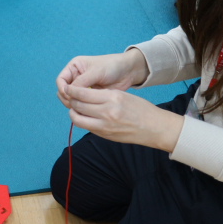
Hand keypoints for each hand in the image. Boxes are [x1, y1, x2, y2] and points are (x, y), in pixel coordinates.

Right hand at [56, 50, 148, 107]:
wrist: (128, 71)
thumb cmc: (112, 66)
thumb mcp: (96, 72)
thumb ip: (81, 82)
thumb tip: (67, 92)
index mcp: (74, 67)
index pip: (60, 80)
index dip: (63, 89)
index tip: (69, 96)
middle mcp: (76, 77)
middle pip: (64, 91)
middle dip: (67, 99)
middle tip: (76, 105)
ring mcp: (83, 88)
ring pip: (71, 99)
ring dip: (74, 105)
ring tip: (83, 107)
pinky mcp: (90, 96)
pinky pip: (81, 104)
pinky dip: (82, 108)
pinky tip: (88, 110)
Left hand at [65, 85, 183, 151]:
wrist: (154, 128)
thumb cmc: (141, 109)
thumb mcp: (123, 95)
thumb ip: (103, 95)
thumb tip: (84, 95)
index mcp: (112, 98)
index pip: (83, 93)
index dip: (72, 90)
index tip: (68, 88)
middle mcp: (107, 112)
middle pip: (78, 106)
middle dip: (71, 101)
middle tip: (70, 97)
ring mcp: (105, 126)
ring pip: (78, 119)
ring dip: (73, 113)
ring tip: (75, 108)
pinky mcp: (105, 135)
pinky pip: (86, 127)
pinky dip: (82, 121)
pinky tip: (85, 117)